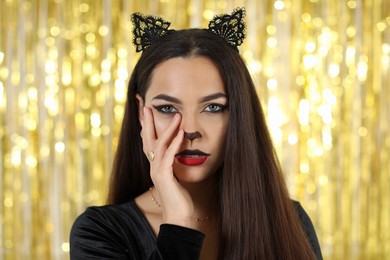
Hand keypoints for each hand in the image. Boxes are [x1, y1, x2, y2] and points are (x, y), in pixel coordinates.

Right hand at [141, 107, 194, 226]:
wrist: (178, 216)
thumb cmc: (179, 197)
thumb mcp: (176, 175)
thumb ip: (175, 161)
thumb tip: (181, 147)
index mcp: (155, 165)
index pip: (148, 141)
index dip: (146, 126)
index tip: (146, 111)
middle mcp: (153, 166)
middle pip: (147, 139)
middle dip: (147, 122)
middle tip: (147, 105)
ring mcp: (157, 171)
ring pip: (159, 145)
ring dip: (168, 129)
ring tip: (177, 116)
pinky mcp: (164, 177)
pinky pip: (168, 156)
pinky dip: (174, 144)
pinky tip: (181, 133)